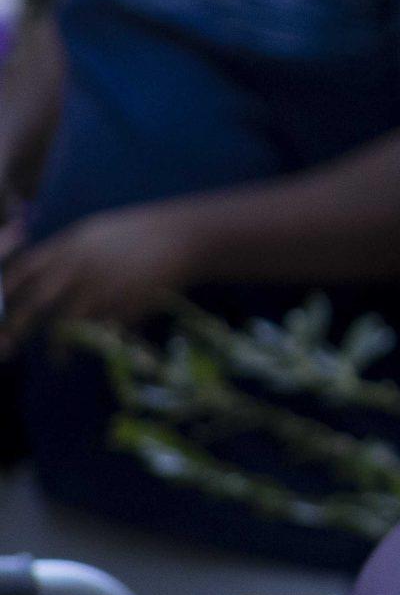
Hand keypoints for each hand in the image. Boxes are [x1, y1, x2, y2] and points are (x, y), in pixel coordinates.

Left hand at [0, 203, 202, 353]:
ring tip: (58, 361)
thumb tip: (33, 277)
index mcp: (71, 245)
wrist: (186, 237)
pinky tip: (104, 343)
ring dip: (58, 348)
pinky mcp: (123, 305)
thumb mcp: (95, 233)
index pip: (23, 270)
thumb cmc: (139, 233)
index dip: (3, 293)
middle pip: (35, 301)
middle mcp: (80, 266)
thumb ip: (64, 254)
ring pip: (66, 325)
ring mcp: (102, 286)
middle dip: (15, 328)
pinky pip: (101, 329)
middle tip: (6, 349)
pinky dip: (99, 338)